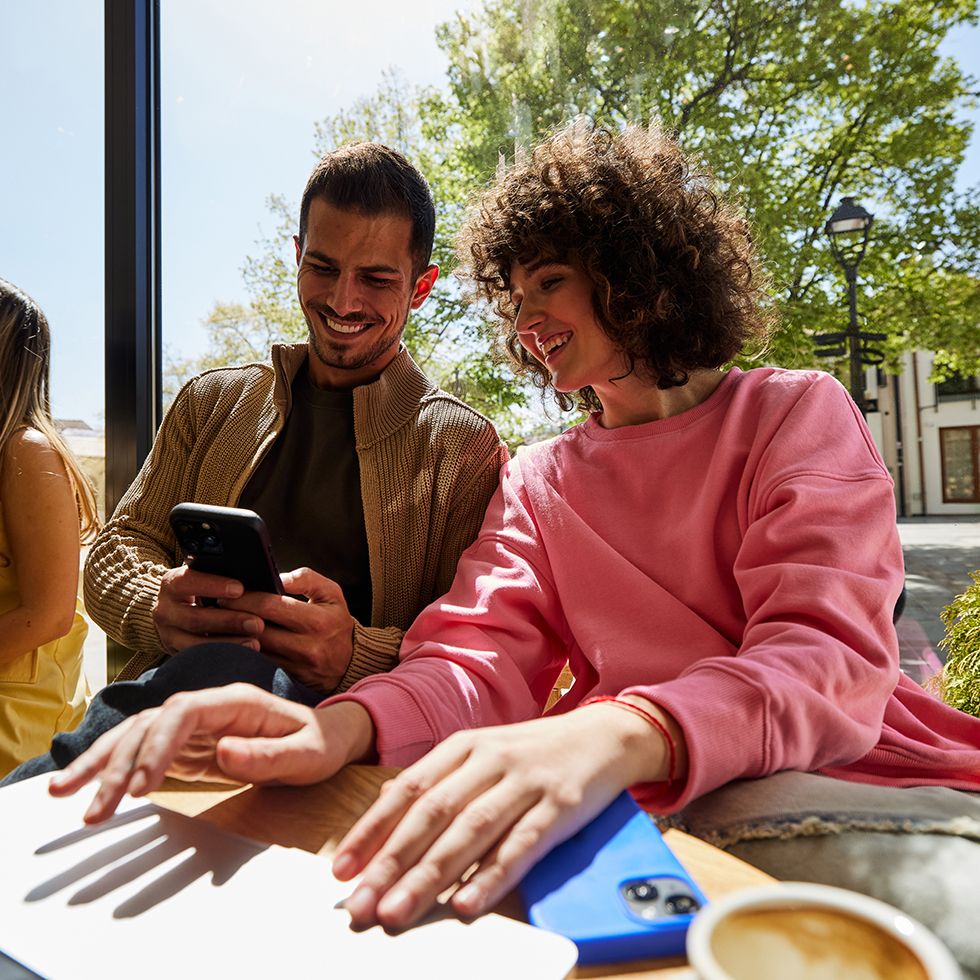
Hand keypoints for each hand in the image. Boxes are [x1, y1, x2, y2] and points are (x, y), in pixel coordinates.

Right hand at [48, 686, 375, 823]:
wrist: (326, 739)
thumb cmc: (320, 744)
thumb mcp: (307, 754)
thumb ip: (269, 754)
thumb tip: (224, 752)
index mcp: (237, 701)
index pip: (184, 711)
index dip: (158, 744)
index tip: (142, 785)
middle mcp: (209, 707)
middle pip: (152, 724)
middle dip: (118, 763)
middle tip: (96, 809)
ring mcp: (195, 726)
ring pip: (138, 735)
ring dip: (102, 763)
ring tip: (63, 794)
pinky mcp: (188, 747)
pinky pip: (143, 753)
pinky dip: (114, 768)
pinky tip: (85, 786)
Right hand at [153, 565, 264, 652]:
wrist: (177, 609)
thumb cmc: (202, 587)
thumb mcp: (206, 576)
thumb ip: (222, 575)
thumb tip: (254, 578)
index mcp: (172, 584)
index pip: (187, 582)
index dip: (213, 585)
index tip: (239, 589)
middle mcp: (165, 611)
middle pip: (195, 619)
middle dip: (228, 621)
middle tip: (257, 623)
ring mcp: (169, 635)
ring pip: (195, 644)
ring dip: (228, 644)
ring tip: (255, 643)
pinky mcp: (177, 653)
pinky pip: (199, 659)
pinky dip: (223, 657)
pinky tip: (243, 655)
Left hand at [221, 568, 354, 692]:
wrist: (350, 662)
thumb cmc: (336, 622)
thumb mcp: (332, 594)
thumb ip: (306, 579)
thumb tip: (276, 575)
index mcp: (318, 621)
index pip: (272, 606)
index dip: (245, 598)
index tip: (227, 593)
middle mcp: (307, 646)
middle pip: (257, 629)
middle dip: (232, 616)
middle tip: (214, 606)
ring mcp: (296, 667)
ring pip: (253, 650)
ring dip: (231, 636)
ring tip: (217, 623)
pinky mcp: (287, 680)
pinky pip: (257, 664)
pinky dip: (240, 652)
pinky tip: (229, 641)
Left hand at [332, 703, 665, 930]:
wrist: (604, 735)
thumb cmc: (535, 752)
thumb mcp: (484, 752)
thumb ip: (440, 780)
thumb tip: (387, 809)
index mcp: (465, 745)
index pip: (409, 789)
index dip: (372, 830)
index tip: (343, 870)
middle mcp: (490, 759)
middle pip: (433, 813)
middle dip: (391, 863)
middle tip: (361, 905)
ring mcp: (526, 781)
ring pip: (470, 831)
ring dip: (430, 876)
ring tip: (399, 911)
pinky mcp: (560, 805)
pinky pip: (522, 846)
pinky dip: (492, 876)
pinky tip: (468, 903)